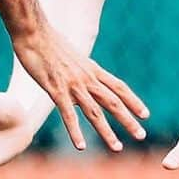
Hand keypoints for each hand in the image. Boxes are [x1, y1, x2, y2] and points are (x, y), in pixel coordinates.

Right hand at [10, 22, 147, 151]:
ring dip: (107, 132)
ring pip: (94, 112)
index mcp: (92, 69)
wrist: (34, 31)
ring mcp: (73, 85)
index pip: (119, 87)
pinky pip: (68, 115)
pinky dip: (75, 132)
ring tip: (117, 148)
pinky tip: (80, 147)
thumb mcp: (71, 57)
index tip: (145, 114)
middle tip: (141, 135)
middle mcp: (87, 78)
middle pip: (113, 102)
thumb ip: (78, 72)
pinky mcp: (56, 90)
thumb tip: (80, 85)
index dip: (133, 101)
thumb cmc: (48, 42)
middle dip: (128, 120)